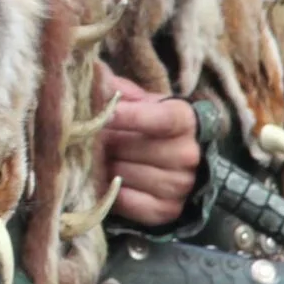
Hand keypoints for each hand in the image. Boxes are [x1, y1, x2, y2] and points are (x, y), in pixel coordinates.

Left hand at [97, 70, 202, 226]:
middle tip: (97, 139)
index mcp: (186, 121)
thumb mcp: (141, 103)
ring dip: (109, 167)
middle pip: (136, 148)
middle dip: (110, 143)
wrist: (172, 166)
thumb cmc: (150, 127)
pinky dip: (113, 192)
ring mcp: (181, 185)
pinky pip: (128, 201)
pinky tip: (112, 180)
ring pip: (127, 175)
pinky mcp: (167, 210)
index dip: (133, 117)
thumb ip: (119, 89)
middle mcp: (189, 154)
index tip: (106, 115)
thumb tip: (93, 72)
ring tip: (105, 159)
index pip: (162, 119)